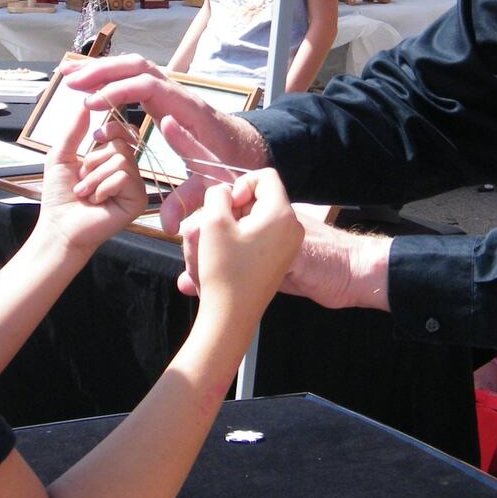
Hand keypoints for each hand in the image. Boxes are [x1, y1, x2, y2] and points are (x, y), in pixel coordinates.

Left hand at [33, 104, 146, 254]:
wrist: (59, 226)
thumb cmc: (59, 196)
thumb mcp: (61, 155)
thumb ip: (73, 130)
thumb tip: (83, 105)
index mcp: (113, 159)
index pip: (123, 133)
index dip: (112, 129)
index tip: (96, 136)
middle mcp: (127, 171)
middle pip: (120, 145)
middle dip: (93, 162)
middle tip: (82, 182)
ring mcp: (134, 186)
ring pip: (121, 161)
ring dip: (94, 178)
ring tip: (86, 194)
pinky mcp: (137, 200)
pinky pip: (124, 177)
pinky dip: (103, 187)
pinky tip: (97, 201)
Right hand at [68, 55, 268, 194]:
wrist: (245, 147)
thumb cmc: (229, 163)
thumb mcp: (211, 184)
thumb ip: (189, 202)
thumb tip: (168, 224)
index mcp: (188, 109)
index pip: (149, 87)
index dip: (118, 92)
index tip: (91, 105)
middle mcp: (177, 93)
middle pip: (137, 66)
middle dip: (103, 71)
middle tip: (71, 82)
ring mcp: (170, 91)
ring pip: (133, 67)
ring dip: (101, 68)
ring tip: (69, 76)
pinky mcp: (162, 96)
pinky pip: (133, 77)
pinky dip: (109, 76)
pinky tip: (87, 82)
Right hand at [176, 170, 302, 317]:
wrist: (234, 320)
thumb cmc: (227, 271)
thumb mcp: (214, 223)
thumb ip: (217, 195)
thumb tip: (224, 193)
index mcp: (280, 212)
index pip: (264, 177)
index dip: (240, 184)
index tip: (226, 206)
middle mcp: (289, 226)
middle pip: (256, 201)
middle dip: (228, 212)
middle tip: (213, 231)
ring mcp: (286, 246)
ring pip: (251, 223)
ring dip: (226, 231)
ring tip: (207, 251)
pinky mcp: (278, 262)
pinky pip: (255, 241)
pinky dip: (234, 246)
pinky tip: (215, 263)